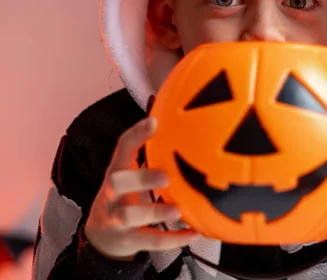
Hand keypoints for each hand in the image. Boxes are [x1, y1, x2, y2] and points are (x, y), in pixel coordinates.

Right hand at [85, 117, 198, 260]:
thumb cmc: (125, 194)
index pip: (121, 148)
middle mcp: (112, 193)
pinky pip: (150, 241)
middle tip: (166, 176)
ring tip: (178, 210)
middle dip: (141, 177)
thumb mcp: (130, 172)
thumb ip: (149, 149)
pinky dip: (173, 239)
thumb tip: (174, 114)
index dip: (136, 134)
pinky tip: (195, 233)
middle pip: (118, 183)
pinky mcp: (129, 240)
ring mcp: (117, 218)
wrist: (102, 236)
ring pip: (131, 216)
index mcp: (117, 171)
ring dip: (155, 212)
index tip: (155, 120)